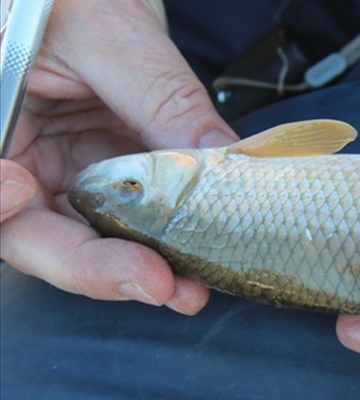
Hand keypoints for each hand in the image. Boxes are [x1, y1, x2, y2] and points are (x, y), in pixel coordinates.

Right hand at [0, 0, 238, 313]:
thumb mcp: (110, 33)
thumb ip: (157, 98)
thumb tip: (219, 160)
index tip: (21, 192)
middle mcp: (15, 164)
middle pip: (40, 238)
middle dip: (99, 267)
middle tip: (160, 284)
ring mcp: (57, 179)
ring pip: (89, 242)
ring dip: (140, 266)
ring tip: (189, 285)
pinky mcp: (99, 183)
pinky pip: (128, 223)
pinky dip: (163, 241)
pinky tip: (195, 254)